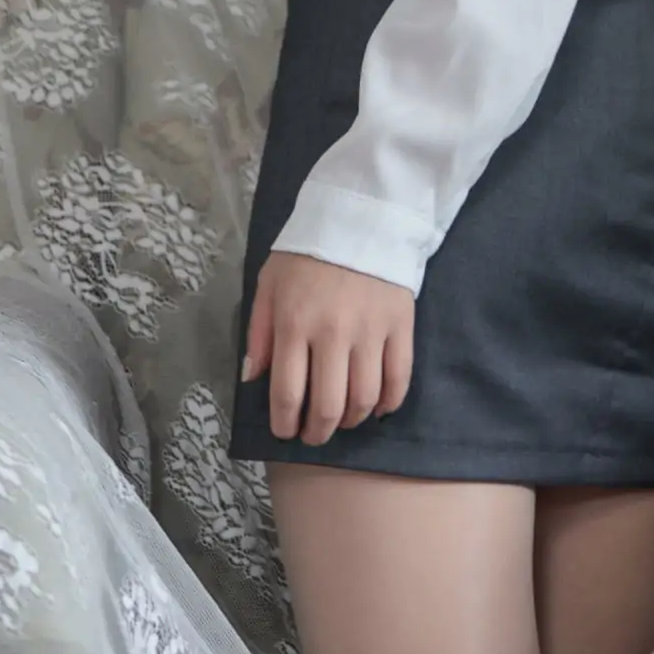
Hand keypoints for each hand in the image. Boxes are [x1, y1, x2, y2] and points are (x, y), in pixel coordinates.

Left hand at [242, 247, 415, 443]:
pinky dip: (388, 403)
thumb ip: (258, 332)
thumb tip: (253, 379)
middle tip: (313, 435)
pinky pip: (399, 378)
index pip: (288, 393)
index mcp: (294, 324)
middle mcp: (332, 333)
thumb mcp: (268, 284)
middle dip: (317, 432)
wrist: (361, 218)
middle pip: (328, 405)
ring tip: (342, 422)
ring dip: (350, 421)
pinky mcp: (401, 326)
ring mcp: (371, 332)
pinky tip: (376, 409)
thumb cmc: (307, 254)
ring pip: (364, 399)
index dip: (285, 424)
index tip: (285, 432)